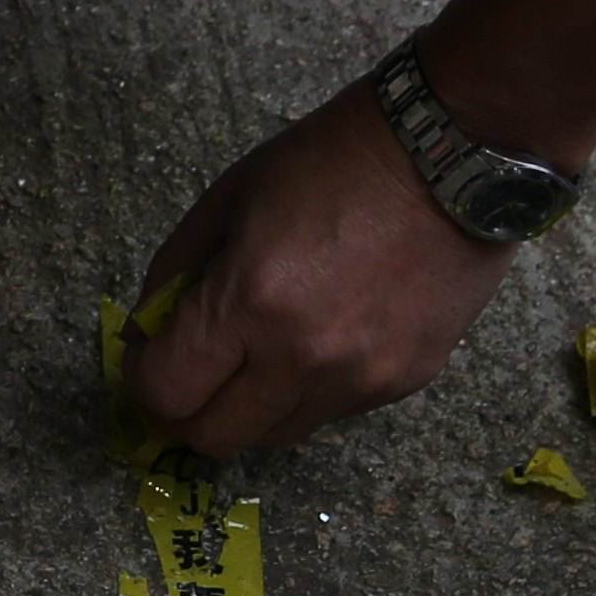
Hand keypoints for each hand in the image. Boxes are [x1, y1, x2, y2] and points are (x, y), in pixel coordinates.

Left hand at [122, 78, 521, 459]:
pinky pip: (333, 413)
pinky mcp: (406, 382)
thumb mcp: (227, 200)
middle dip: (188, 412)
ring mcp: (362, 379)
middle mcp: (305, 357)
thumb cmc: (330, 163)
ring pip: (276, 437)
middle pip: (216, 439)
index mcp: (250, 302)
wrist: (452, 156)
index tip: (149, 357)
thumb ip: (175, 275)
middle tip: (191, 375)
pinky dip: (310, 390)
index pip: (166, 393)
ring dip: (251, 407)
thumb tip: (149, 334)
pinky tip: (321, 335)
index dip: (144, 382)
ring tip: (260, 351)